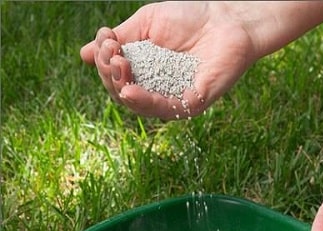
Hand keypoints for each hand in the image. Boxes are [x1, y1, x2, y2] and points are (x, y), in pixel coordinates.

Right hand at [80, 2, 257, 119]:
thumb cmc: (190, 17)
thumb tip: (83, 54)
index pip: (115, 77)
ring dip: (122, 88)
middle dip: (109, 74)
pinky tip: (129, 90)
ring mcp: (175, 98)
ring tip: (117, 67)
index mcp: (145, 72)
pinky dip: (146, 102)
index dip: (103, 62)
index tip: (106, 39)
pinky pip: (167, 108)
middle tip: (112, 52)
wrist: (227, 18)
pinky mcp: (193, 102)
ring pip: (141, 106)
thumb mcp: (146, 23)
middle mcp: (158, 89)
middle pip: (122, 94)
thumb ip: (120, 39)